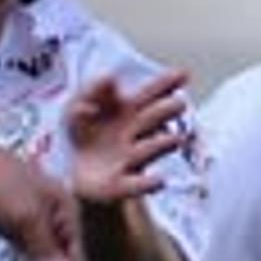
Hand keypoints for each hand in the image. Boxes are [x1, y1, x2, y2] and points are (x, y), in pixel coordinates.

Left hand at [64, 70, 190, 207]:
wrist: (77, 175)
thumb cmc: (86, 135)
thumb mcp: (78, 110)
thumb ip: (90, 92)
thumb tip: (109, 77)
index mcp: (127, 111)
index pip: (148, 94)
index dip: (165, 83)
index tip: (183, 74)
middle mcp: (135, 133)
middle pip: (152, 119)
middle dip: (165, 111)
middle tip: (179, 104)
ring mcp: (130, 159)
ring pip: (149, 150)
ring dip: (162, 144)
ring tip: (175, 140)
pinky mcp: (121, 185)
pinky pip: (136, 185)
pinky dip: (148, 184)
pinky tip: (159, 181)